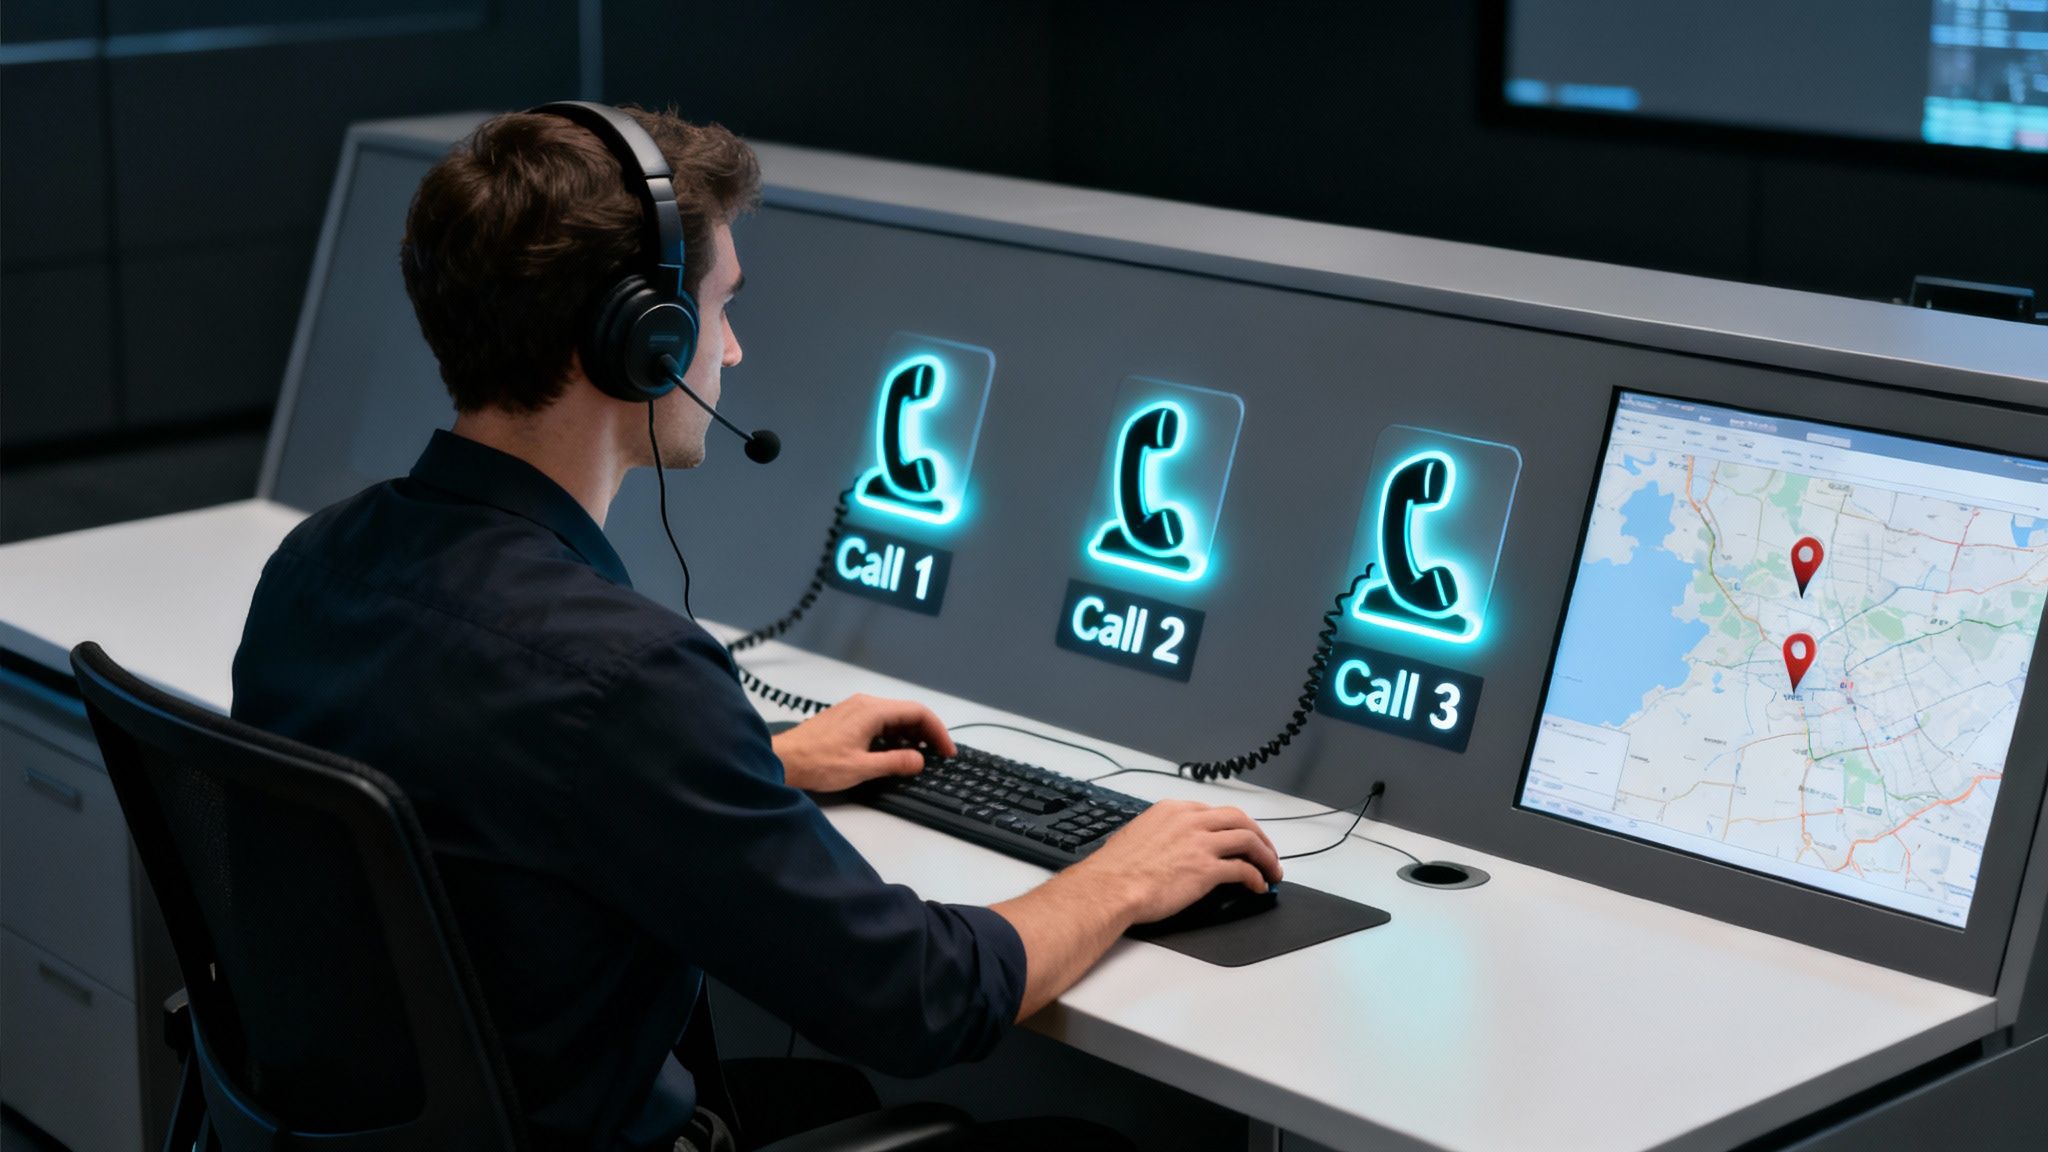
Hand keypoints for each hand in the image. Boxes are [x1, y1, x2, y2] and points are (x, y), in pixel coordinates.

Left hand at [772, 693, 955, 793]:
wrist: (783, 760)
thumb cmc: (818, 763)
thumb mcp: (861, 767)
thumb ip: (895, 763)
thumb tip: (919, 760)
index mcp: (872, 711)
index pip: (918, 712)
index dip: (938, 731)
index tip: (947, 751)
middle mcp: (865, 704)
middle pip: (907, 712)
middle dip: (927, 733)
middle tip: (938, 755)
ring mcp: (855, 710)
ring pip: (894, 716)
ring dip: (910, 734)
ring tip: (919, 757)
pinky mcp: (846, 719)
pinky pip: (879, 721)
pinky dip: (894, 734)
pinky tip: (894, 752)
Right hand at [1072, 800, 1282, 924]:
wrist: (1110, 887)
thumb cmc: (1116, 868)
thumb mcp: (1138, 834)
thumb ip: (1161, 833)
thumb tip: (1169, 845)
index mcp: (1174, 810)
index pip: (1215, 812)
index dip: (1234, 827)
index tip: (1240, 839)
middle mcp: (1191, 821)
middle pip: (1240, 820)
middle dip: (1259, 837)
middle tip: (1266, 853)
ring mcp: (1201, 843)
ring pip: (1248, 840)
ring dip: (1265, 856)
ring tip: (1271, 871)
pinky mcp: (1207, 869)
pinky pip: (1243, 870)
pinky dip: (1256, 877)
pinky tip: (1258, 886)